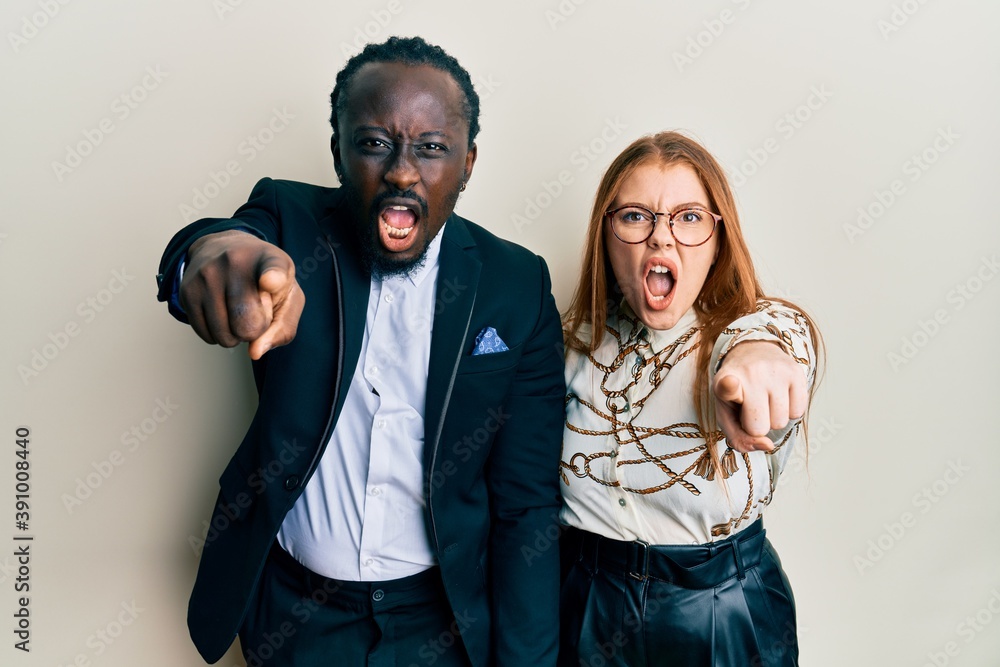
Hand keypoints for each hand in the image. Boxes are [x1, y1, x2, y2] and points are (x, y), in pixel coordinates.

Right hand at [179, 230, 304, 359]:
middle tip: (255, 310)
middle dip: (254, 331)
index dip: (273, 279)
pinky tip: (222, 314)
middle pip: (247, 325)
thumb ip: (283, 328)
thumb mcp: (288, 297)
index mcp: (270, 260)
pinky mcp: (187, 290)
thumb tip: (255, 352)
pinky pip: (205, 335)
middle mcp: (235, 262)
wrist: (225, 249)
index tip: (270, 281)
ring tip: (237, 311)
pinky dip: (217, 334)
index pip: (274, 271)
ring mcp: (207, 274)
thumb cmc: (265, 279)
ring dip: (234, 335)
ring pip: (224, 335)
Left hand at [713, 341, 806, 452]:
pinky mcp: (796, 371)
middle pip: (759, 427)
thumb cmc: (738, 394)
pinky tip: (779, 396)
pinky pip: (798, 413)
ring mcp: (775, 370)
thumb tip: (768, 445)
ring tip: (765, 399)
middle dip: (757, 425)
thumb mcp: (727, 415)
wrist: (753, 354)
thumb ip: (739, 439)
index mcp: (723, 382)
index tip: (730, 383)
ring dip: (773, 419)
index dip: (729, 387)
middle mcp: (750, 372)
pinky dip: (789, 412)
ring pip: (781, 423)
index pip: (728, 386)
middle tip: (751, 407)